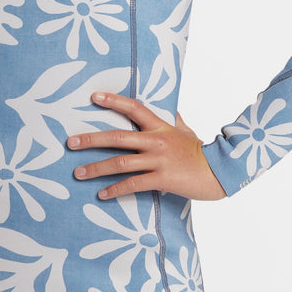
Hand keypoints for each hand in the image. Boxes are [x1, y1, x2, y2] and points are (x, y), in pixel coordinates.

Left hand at [68, 92, 226, 201]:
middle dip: (91, 139)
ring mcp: (159, 160)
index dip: (113, 101)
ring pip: (121, 162)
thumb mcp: (188, 132)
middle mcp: (157, 141)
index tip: (93, 97)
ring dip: (96, 168)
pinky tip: (102, 194)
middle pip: (118, 137)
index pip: (134, 108)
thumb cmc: (202, 152)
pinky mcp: (162, 179)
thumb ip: (177, 122)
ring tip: (78, 173)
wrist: (221, 171)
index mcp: (161, 127)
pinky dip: (115, 190)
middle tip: (71, 142)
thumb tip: (174, 111)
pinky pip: (133, 184)